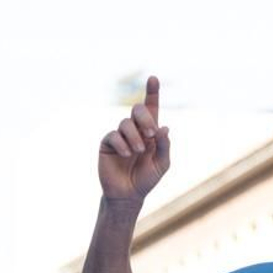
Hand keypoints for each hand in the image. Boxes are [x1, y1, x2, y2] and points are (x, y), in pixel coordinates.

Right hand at [98, 75, 171, 200]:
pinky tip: (125, 154)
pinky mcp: (107, 143)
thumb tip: (164, 127)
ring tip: (138, 151)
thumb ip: (164, 145)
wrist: (128, 195)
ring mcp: (120, 135)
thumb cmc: (147, 179)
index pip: (151, 108)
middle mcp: (135, 129)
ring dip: (135, 136)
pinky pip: (114, 135)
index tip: (153, 78)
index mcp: (150, 131)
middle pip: (138, 109)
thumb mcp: (162, 163)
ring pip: (126, 123)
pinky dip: (122, 144)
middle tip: (151, 134)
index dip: (152, 92)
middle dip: (145, 118)